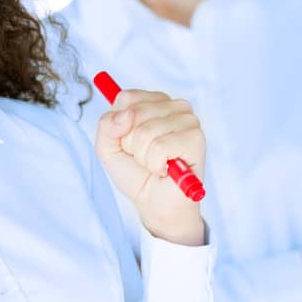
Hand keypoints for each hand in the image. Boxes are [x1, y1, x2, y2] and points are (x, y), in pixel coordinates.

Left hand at [95, 89, 205, 245]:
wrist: (154, 202)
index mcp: (155, 102)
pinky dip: (155, 164)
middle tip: (144, 156)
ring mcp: (188, 120)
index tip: (129, 142)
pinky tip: (165, 169)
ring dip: (143, 157)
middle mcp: (175, 106)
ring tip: (155, 164)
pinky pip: (159, 147)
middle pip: (133, 113)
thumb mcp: (107, 147)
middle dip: (130, 143)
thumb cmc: (136, 172)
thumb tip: (125, 115)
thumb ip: (106, 125)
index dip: (119, 126)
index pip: (126, 98)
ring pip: (145, 132)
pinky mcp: (195, 138)